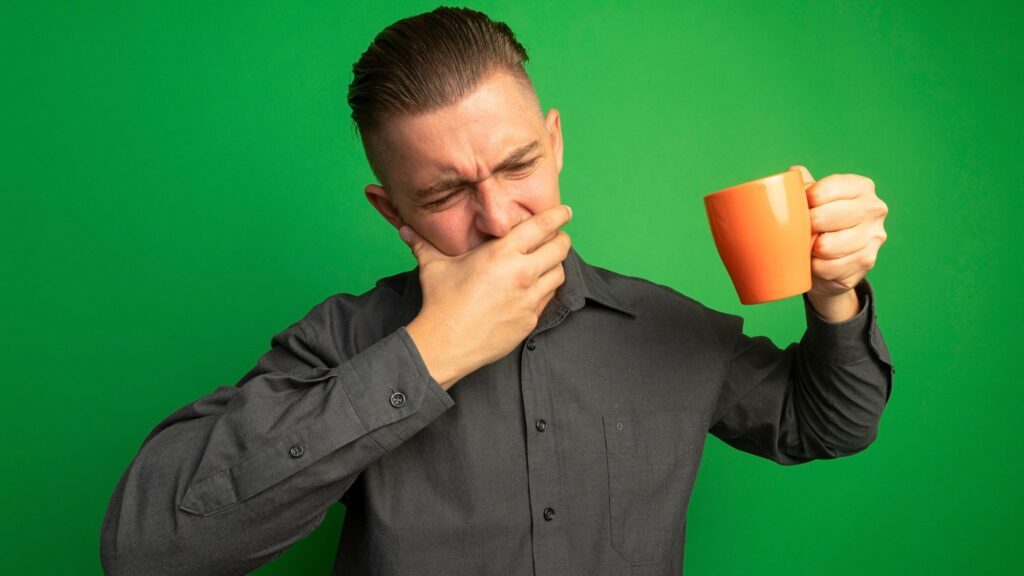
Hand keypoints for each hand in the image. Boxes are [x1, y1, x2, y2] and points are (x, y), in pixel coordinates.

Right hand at [399, 205, 572, 388]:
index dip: (558, 215)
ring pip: (560, 274)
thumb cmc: (440, 302)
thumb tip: (405, 229)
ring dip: (555, 266)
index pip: (542, 226)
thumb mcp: (433, 267)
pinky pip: (549, 298)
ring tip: (546, 263)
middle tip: (556, 238)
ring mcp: (529, 298)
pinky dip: (546, 289)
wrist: (446, 343)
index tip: (565, 211)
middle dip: (561, 240)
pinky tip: (535, 288)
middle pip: (560, 248)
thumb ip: (423, 244)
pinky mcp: (530, 320)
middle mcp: (521, 273)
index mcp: (502, 253)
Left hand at [790, 165, 888, 319]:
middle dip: (806, 226)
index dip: (808, 198)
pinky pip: (828, 267)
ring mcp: (873, 237)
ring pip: (826, 245)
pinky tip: (815, 263)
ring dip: (809, 249)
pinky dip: (816, 267)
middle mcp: (874, 209)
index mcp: (861, 187)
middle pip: (826, 216)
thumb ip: (802, 184)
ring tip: (807, 247)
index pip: (829, 188)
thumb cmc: (819, 223)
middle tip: (801, 230)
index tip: (802, 206)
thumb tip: (792, 173)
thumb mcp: (812, 200)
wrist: (832, 261)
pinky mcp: (866, 261)